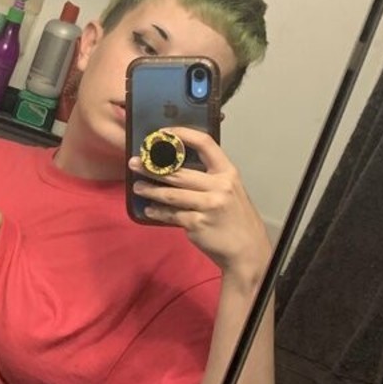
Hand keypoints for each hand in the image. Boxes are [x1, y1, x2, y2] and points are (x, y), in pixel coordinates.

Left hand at [129, 129, 270, 278]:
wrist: (247, 250)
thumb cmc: (236, 218)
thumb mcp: (231, 191)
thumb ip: (210, 177)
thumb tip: (176, 166)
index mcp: (228, 173)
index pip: (205, 144)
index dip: (182, 134)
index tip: (163, 133)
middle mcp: (219, 186)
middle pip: (179, 172)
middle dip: (152, 167)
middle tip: (135, 163)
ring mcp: (208, 205)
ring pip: (171, 194)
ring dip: (150, 190)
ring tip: (137, 187)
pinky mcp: (197, 223)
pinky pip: (171, 214)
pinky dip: (158, 212)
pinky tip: (150, 209)